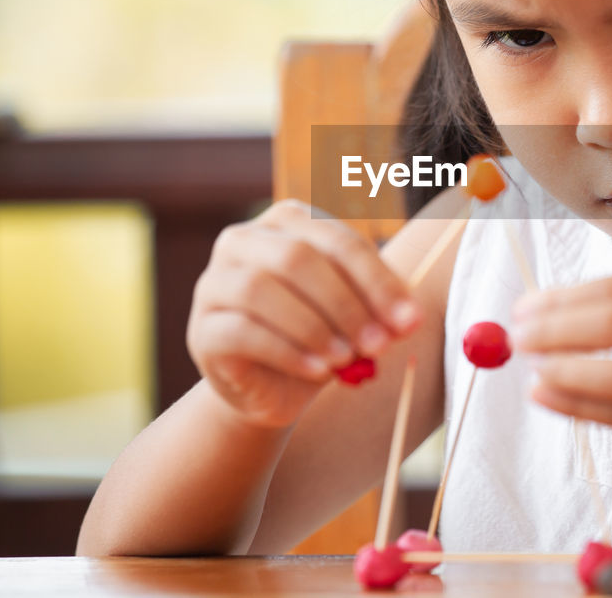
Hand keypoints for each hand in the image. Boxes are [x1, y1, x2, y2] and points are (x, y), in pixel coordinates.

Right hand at [187, 199, 422, 427]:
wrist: (273, 389)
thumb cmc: (321, 337)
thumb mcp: (357, 316)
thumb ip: (379, 309)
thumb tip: (409, 319)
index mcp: (288, 222)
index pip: (337, 240)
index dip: (377, 280)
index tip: (409, 321)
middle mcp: (243, 241)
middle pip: (297, 258)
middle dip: (346, 303)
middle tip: (379, 344)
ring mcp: (215, 283)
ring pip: (260, 289)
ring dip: (314, 326)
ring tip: (347, 359)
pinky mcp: (202, 329)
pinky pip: (241, 331)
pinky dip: (287, 351)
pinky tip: (317, 371)